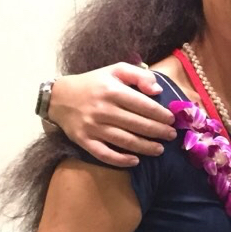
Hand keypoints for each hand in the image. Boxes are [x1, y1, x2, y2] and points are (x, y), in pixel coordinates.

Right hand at [47, 64, 174, 166]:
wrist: (59, 97)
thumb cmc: (94, 83)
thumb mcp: (115, 70)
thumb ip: (139, 75)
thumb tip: (157, 90)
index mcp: (112, 90)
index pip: (142, 105)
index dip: (160, 114)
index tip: (172, 120)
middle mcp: (102, 109)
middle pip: (137, 124)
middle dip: (158, 131)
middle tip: (171, 135)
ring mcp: (92, 127)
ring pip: (124, 141)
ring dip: (145, 147)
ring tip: (160, 149)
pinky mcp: (84, 141)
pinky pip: (104, 154)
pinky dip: (120, 160)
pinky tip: (135, 161)